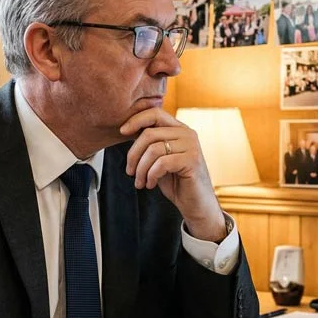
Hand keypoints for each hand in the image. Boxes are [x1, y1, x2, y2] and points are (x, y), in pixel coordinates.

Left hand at [120, 109, 225, 242]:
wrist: (196, 204)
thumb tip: (126, 130)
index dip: (136, 120)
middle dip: (133, 154)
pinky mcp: (192, 161)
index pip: (155, 113)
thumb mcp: (159, 159)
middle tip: (130, 172)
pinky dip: (151, 175)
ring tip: (140, 182)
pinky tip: (150, 184)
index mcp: (179, 129)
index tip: (121, 132)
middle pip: (149, 133)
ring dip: (141, 169)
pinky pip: (161, 163)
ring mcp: (191, 146)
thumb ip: (149, 143)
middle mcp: (187, 133)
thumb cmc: (176, 182)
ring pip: (153, 150)